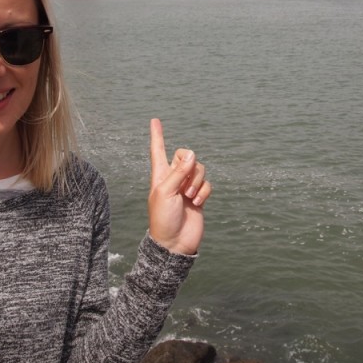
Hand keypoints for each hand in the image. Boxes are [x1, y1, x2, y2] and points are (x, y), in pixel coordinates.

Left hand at [148, 118, 210, 254]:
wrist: (175, 242)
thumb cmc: (163, 218)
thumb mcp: (166, 192)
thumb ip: (178, 172)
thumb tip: (191, 154)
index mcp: (160, 174)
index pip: (158, 150)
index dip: (157, 135)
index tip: (155, 120)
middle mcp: (173, 177)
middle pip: (186, 156)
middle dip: (189, 167)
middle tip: (184, 185)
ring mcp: (186, 186)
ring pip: (199, 169)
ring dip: (196, 182)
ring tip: (189, 197)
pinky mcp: (199, 196)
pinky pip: (207, 184)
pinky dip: (204, 192)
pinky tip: (196, 203)